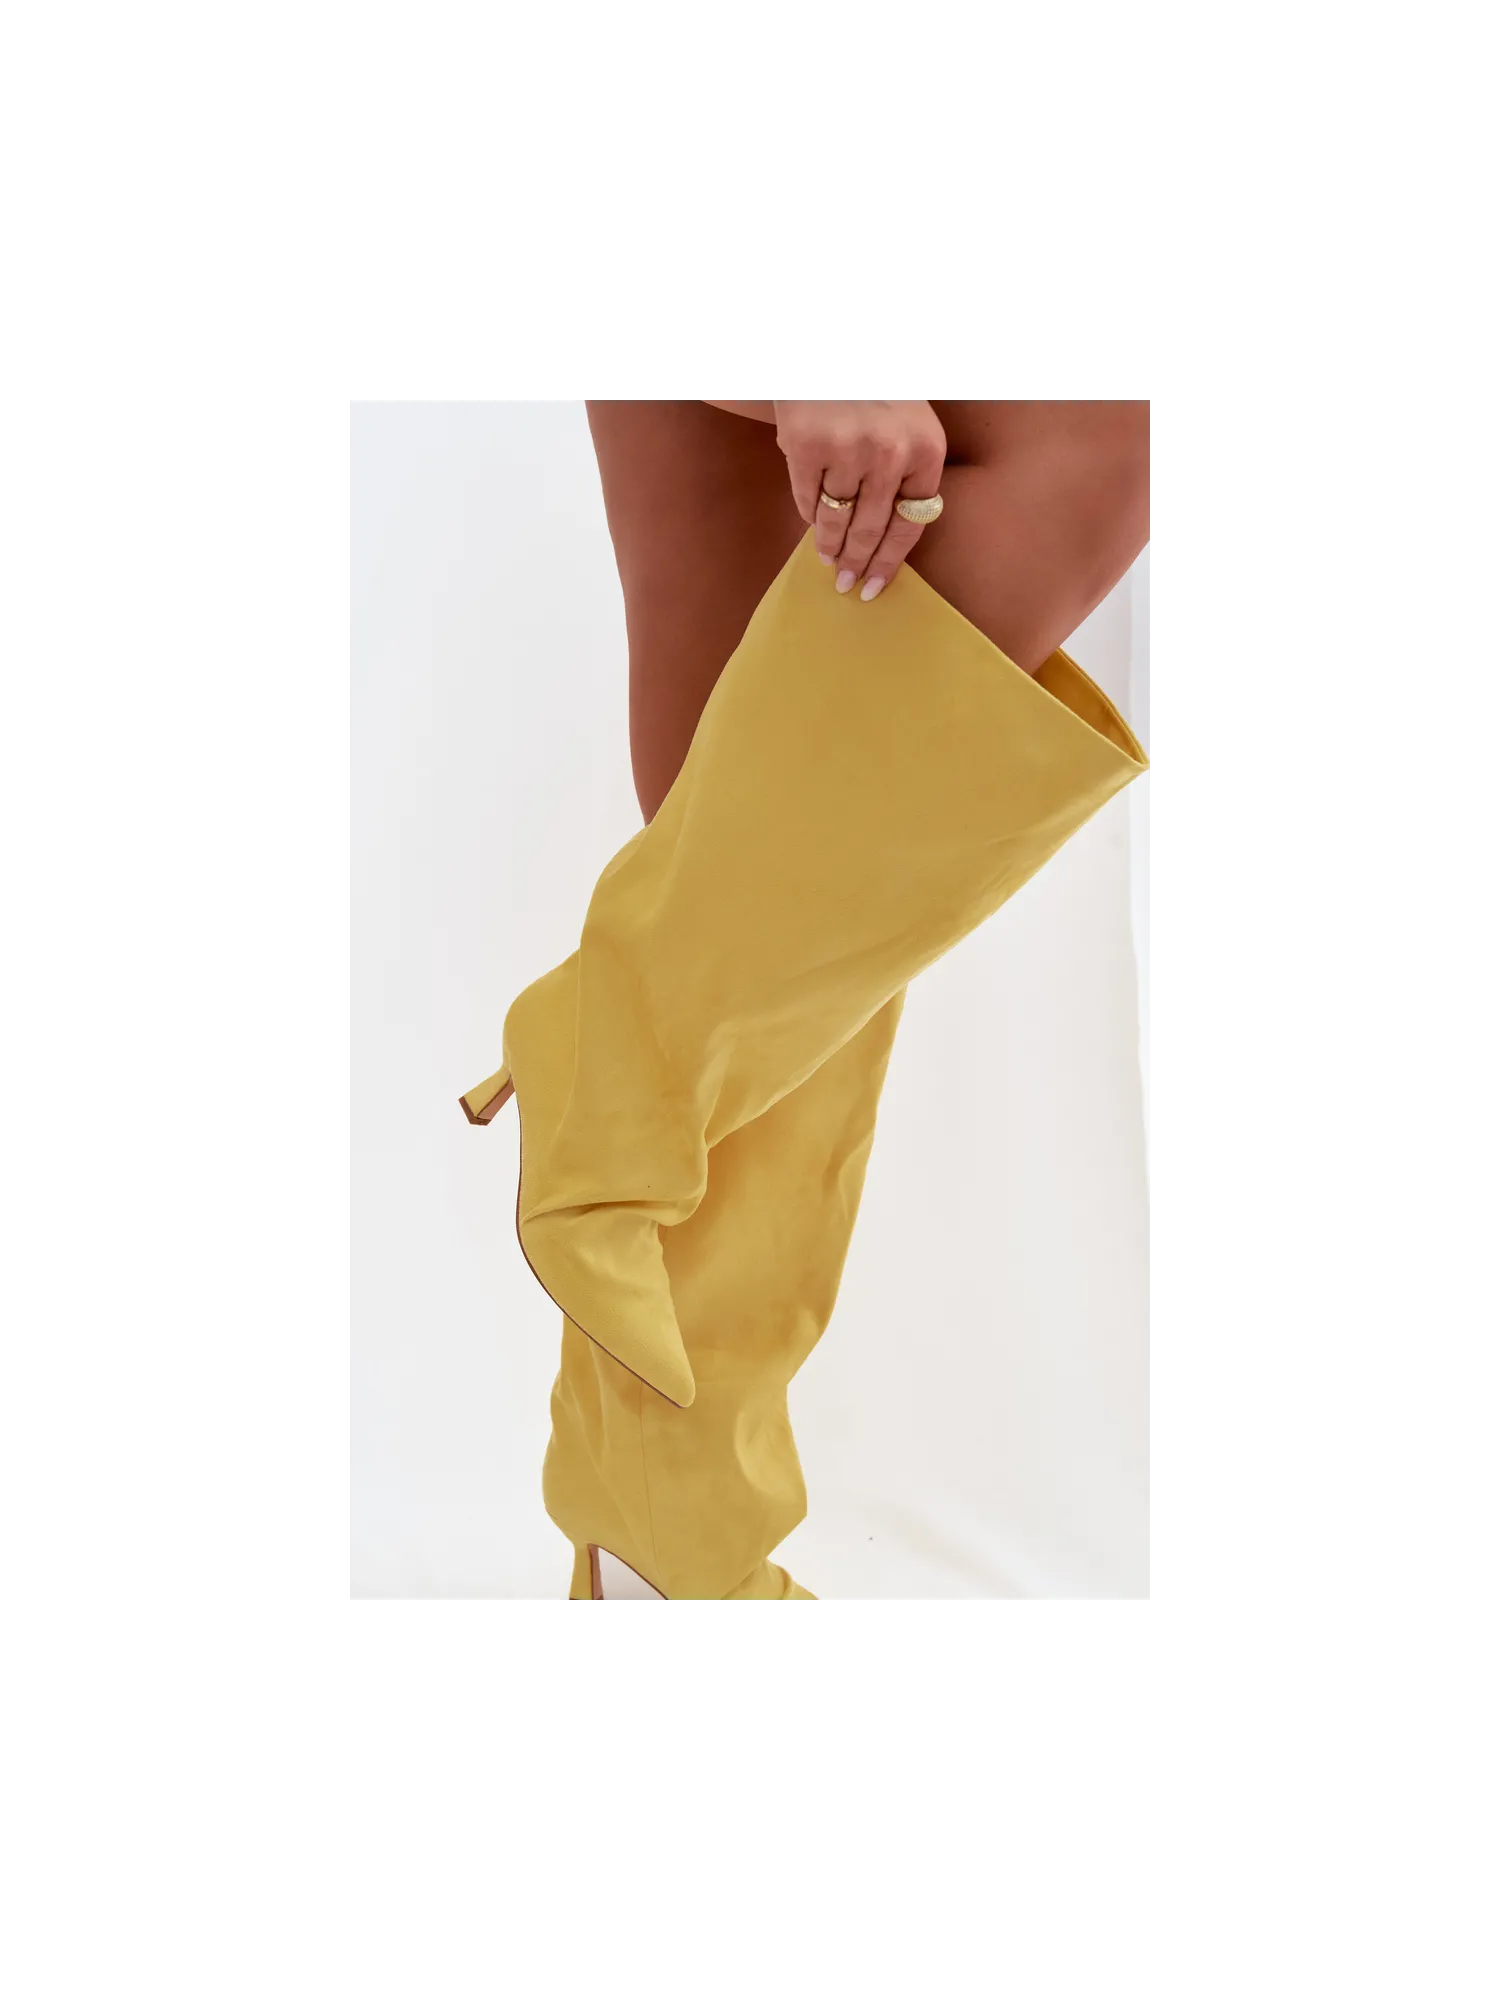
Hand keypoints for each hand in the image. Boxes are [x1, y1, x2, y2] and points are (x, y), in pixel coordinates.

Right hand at [773, 400, 946, 600]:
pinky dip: (809, 514)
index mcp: (926, 449)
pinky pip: (808, 500)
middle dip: (857, 562)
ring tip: (826, 559)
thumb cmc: (875, 393)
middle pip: (871, 529)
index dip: (889, 561)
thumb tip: (882, 545)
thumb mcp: (909, 427)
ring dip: (829, 545)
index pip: (911, 524)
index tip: (874, 586)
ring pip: (837, 519)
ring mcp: (848, 449)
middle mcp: (892, 452)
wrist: (831, 346)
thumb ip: (904, 478)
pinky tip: (813, 521)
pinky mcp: (809, 446)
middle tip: (845, 583)